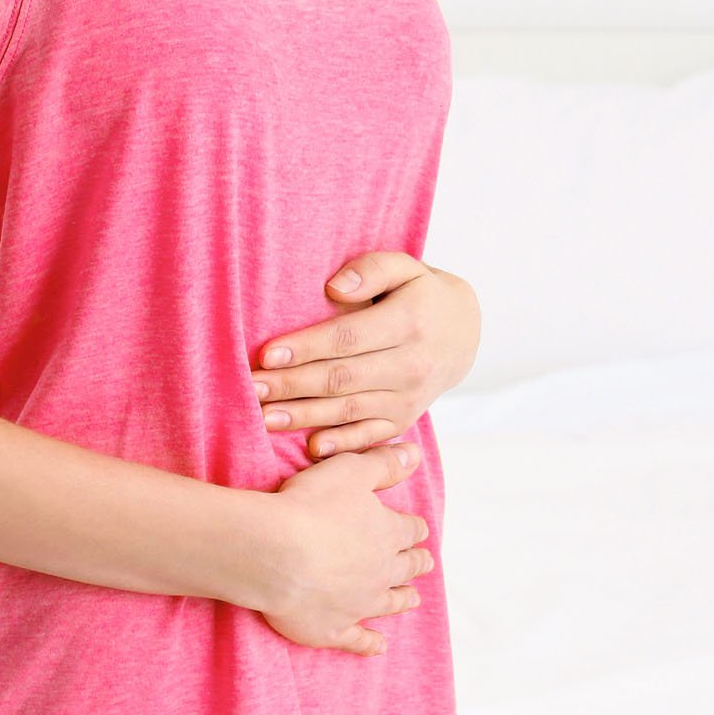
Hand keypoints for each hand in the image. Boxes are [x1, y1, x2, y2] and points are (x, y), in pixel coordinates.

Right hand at [252, 442, 435, 655]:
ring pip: (389, 603)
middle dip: (416, 564)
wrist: (276, 552)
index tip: (420, 530)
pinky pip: (358, 640)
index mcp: (387, 533)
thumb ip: (383, 463)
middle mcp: (380, 571)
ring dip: (402, 600)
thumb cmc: (310, 505)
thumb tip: (415, 454)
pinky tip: (380, 646)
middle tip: (425, 564)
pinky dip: (370, 644)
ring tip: (412, 600)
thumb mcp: (351, 470)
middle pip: (405, 568)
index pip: (410, 530)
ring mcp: (359, 603)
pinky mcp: (333, 629)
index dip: (415, 529)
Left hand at [253, 253, 479, 461]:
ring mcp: (409, 398)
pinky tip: (310, 447)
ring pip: (349, 410)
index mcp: (409, 323)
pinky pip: (370, 436)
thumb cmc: (420, 294)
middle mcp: (411, 365)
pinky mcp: (404, 420)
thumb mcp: (406, 267)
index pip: (348, 338)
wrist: (462, 334)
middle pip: (342, 378)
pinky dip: (341, 444)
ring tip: (265, 417)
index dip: (306, 347)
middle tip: (252, 389)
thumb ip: (372, 268)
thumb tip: (335, 287)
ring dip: (304, 416)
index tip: (268, 354)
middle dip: (292, 385)